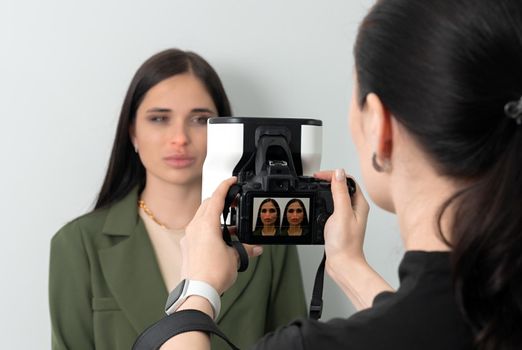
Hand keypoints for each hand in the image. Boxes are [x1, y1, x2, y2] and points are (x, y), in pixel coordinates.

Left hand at [180, 177, 261, 293]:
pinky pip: (198, 230)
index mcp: (206, 224)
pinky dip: (209, 229)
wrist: (198, 292)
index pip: (216, 197)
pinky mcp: (187, 247)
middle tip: (232, 202)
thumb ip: (245, 249)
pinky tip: (220, 240)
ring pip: (202, 218)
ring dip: (216, 217)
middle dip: (220, 200)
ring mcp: (189, 237)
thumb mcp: (235, 258)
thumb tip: (254, 248)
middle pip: (207, 205)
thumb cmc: (212, 274)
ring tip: (231, 227)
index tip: (232, 181)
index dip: (225, 186)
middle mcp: (194, 227)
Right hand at [314, 169, 369, 270]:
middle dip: (328, 180)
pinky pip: (331, 207)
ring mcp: (346, 216)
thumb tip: (338, 173)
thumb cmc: (346, 243)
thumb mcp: (341, 214)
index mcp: (359, 204)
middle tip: (315, 180)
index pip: (347, 180)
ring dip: (325, 190)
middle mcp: (354, 208)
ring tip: (315, 188)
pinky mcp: (339, 222)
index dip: (333, 175)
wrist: (342, 264)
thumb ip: (340, 193)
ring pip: (336, 196)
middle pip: (342, 186)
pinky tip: (318, 205)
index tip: (319, 176)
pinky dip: (323, 202)